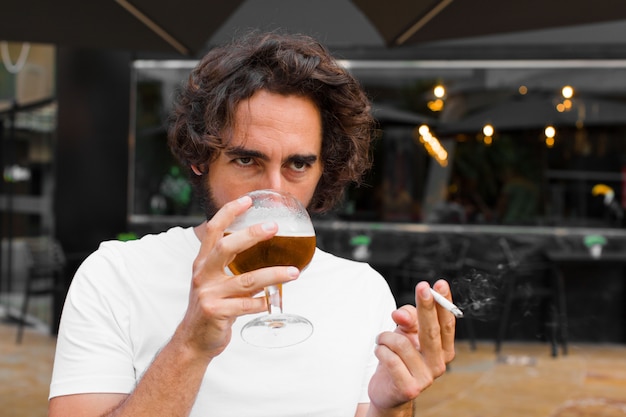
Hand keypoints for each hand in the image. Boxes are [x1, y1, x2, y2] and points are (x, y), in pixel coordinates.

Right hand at [175, 195, 299, 357]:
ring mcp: (208, 294)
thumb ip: (231, 265)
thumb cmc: (212, 306)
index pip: (212, 230)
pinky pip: (245, 306)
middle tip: (274, 227)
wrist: (193, 341)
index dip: (229, 212)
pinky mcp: (215, 313)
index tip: (248, 200)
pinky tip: (272, 301)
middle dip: (251, 234)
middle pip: (226, 247)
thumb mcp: (214, 281)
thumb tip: (261, 247)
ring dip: (273, 275)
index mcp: (203, 263)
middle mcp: (203, 275)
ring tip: (293, 272)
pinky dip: (262, 302)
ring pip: (245, 280)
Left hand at [368, 280, 455, 414]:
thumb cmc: (399, 358)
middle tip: (423, 287)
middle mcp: (439, 364)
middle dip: (427, 306)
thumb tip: (400, 314)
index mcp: (443, 349)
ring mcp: (425, 378)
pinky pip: (390, 358)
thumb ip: (407, 319)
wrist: (388, 391)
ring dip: (385, 337)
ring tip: (382, 341)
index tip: (439, 284)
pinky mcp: (409, 388)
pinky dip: (380, 350)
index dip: (443, 302)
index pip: (447, 322)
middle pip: (432, 330)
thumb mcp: (405, 333)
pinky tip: (380, 352)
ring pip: (402, 343)